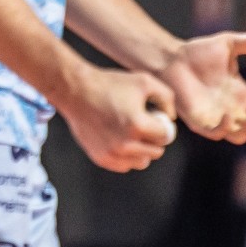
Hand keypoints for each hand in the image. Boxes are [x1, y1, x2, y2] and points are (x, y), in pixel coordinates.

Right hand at [57, 64, 177, 172]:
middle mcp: (126, 144)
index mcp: (138, 125)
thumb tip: (170, 117)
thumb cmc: (108, 84)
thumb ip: (166, 98)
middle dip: (153, 138)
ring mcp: (113, 153)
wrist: (75, 90)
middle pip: (157, 151)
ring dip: (142, 149)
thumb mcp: (143, 81)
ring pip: (143, 161)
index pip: (166, 136)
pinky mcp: (101, 158)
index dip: (162, 125)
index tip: (153, 117)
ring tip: (129, 132)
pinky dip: (126, 155)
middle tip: (140, 123)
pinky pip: (125, 165)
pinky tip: (118, 138)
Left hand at [158, 32, 245, 143]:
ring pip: (241, 135)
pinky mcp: (200, 122)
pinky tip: (228, 118)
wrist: (170, 58)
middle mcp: (234, 110)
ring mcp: (217, 118)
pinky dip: (224, 129)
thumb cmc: (198, 52)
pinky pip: (215, 132)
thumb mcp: (228, 44)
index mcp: (243, 96)